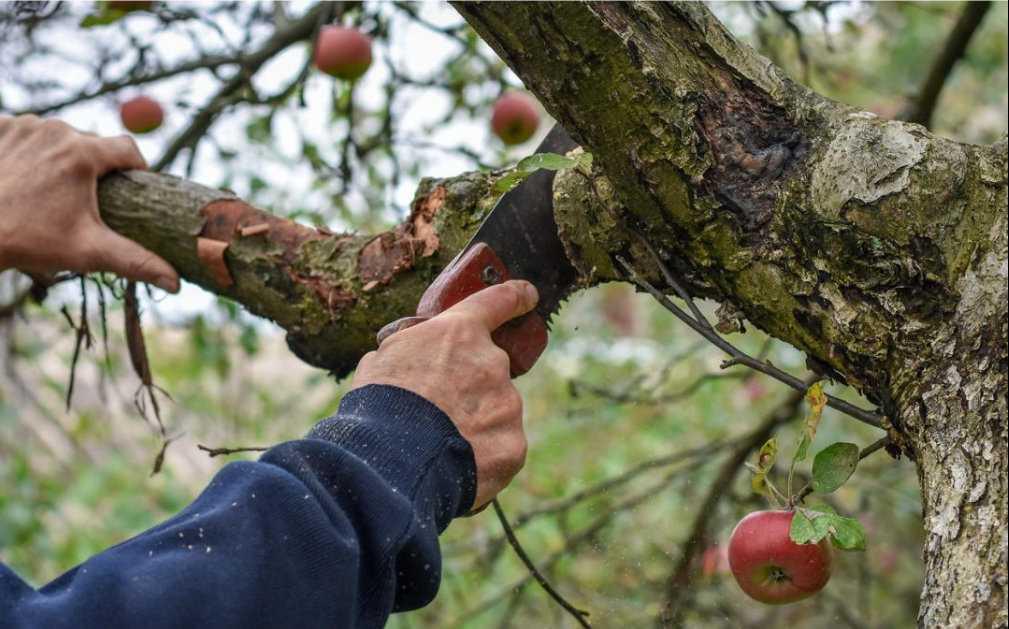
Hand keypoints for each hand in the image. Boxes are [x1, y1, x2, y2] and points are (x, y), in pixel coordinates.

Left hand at [0, 115, 178, 291]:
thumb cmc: (29, 242)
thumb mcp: (88, 252)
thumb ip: (136, 262)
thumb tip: (176, 283)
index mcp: (82, 153)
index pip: (128, 149)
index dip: (135, 169)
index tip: (132, 187)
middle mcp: (54, 130)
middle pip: (90, 142)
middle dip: (94, 166)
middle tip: (85, 199)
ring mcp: (22, 125)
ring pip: (58, 136)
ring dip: (61, 155)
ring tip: (52, 188)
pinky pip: (26, 132)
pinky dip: (30, 149)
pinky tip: (23, 174)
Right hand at [352, 279, 538, 509]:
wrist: (392, 460)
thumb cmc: (379, 405)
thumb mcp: (384, 359)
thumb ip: (410, 350)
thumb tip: (411, 361)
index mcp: (459, 333)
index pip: (498, 301)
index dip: (515, 297)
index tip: (528, 296)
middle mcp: (492, 362)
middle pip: (489, 372)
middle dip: (470, 388)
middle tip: (438, 411)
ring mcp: (507, 404)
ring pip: (496, 412)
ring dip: (475, 425)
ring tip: (438, 444)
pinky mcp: (513, 444)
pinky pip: (500, 447)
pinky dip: (482, 457)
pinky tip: (455, 465)